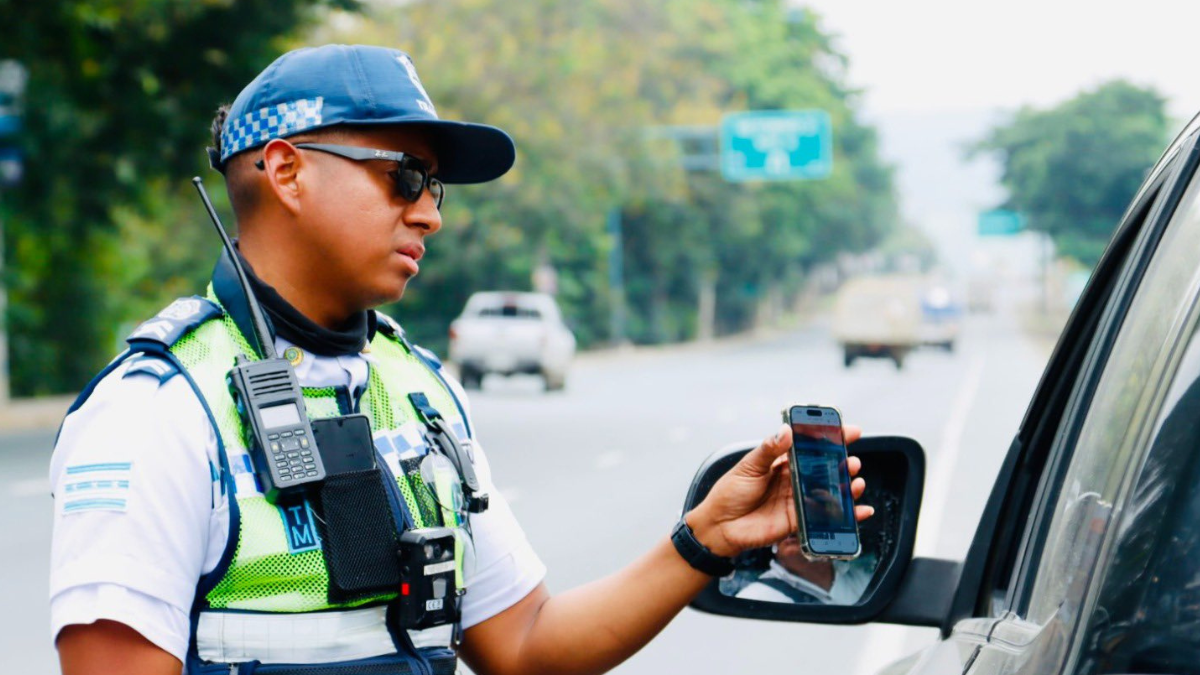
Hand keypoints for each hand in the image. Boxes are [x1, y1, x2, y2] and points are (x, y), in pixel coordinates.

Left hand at [685, 424, 871, 557]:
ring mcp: (796, 501)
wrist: (718, 526)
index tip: (849, 431)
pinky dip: (846, 515)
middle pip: (824, 470)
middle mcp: (792, 480)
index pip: (810, 447)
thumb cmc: (729, 493)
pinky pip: (824, 518)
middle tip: (852, 461)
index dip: (830, 439)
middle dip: (842, 464)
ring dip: (847, 488)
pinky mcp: (797, 521)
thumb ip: (769, 450)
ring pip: (829, 493)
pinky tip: (860, 510)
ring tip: (856, 481)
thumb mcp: (748, 466)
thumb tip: (786, 431)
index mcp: (781, 462)